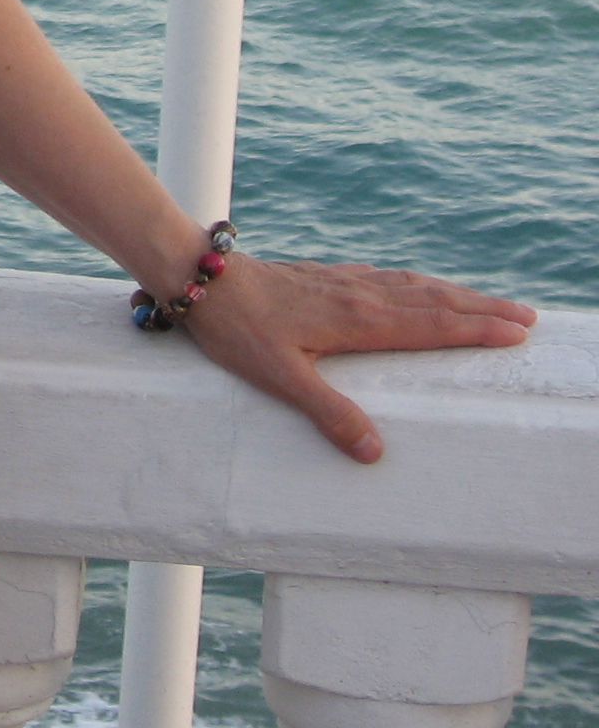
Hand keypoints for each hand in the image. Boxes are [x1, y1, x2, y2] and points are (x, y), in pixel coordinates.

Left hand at [180, 254, 536, 462]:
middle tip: (528, 316)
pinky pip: (386, 276)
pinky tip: (418, 285)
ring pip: (413, 285)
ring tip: (490, 301)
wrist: (199, 276)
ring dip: (456, 292)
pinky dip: (417, 282)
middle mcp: (360, 295)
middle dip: (483, 308)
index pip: (433, 326)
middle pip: (435, 301)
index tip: (518, 333)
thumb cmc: (236, 329)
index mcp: (359, 320)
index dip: (477, 329)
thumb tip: (375, 452)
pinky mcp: (324, 275)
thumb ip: (329, 414)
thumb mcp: (280, 378)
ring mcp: (343, 281)